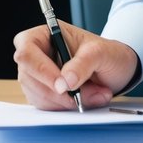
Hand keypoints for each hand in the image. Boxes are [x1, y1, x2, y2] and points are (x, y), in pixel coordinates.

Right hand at [12, 21, 139, 110]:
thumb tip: (65, 82)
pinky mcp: (42, 92)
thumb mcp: (102, 53)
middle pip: (29, 77)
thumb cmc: (108, 54)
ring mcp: (36, 75)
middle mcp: (36, 54)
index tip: (62, 86)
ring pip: (36, 95)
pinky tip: (83, 99)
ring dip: (65, 101)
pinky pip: (45, 106)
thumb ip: (84, 63)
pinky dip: (65, 107)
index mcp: (45, 35)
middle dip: (59, 92)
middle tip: (87, 93)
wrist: (116, 70)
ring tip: (93, 93)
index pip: (26, 51)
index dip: (41, 70)